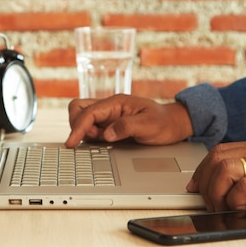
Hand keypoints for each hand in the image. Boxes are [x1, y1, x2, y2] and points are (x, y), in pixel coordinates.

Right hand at [64, 94, 193, 147]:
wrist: (173, 124)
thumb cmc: (163, 121)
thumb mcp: (149, 125)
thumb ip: (126, 127)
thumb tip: (106, 134)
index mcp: (116, 102)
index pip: (89, 112)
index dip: (78, 127)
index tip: (71, 142)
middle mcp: (109, 107)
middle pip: (78, 108)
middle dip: (76, 124)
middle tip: (88, 140)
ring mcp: (107, 116)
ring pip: (82, 118)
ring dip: (83, 131)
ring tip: (99, 142)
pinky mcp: (109, 125)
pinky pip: (91, 128)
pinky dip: (89, 136)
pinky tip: (101, 143)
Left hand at [186, 139, 245, 217]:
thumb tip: (226, 185)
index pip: (218, 151)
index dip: (202, 170)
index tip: (195, 186)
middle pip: (216, 158)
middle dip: (204, 182)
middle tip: (208, 202)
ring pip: (225, 169)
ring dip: (216, 191)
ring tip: (222, 207)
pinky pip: (245, 186)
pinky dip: (235, 199)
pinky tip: (241, 208)